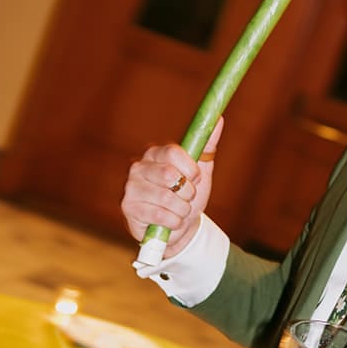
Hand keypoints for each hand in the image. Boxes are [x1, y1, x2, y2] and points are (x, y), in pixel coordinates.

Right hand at [121, 117, 223, 256]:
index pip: (172, 152)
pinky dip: (173, 221)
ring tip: (179, 210)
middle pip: (169, 174)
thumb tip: (218, 119)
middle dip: (187, 191)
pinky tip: (170, 221)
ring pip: (166, 197)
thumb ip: (206, 146)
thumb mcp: (201, 171)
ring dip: (182, 209)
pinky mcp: (128, 208)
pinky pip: (159, 215)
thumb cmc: (188, 196)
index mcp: (155, 154)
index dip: (189, 168)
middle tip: (186, 197)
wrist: (180, 228)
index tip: (196, 177)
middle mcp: (139, 167)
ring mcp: (130, 187)